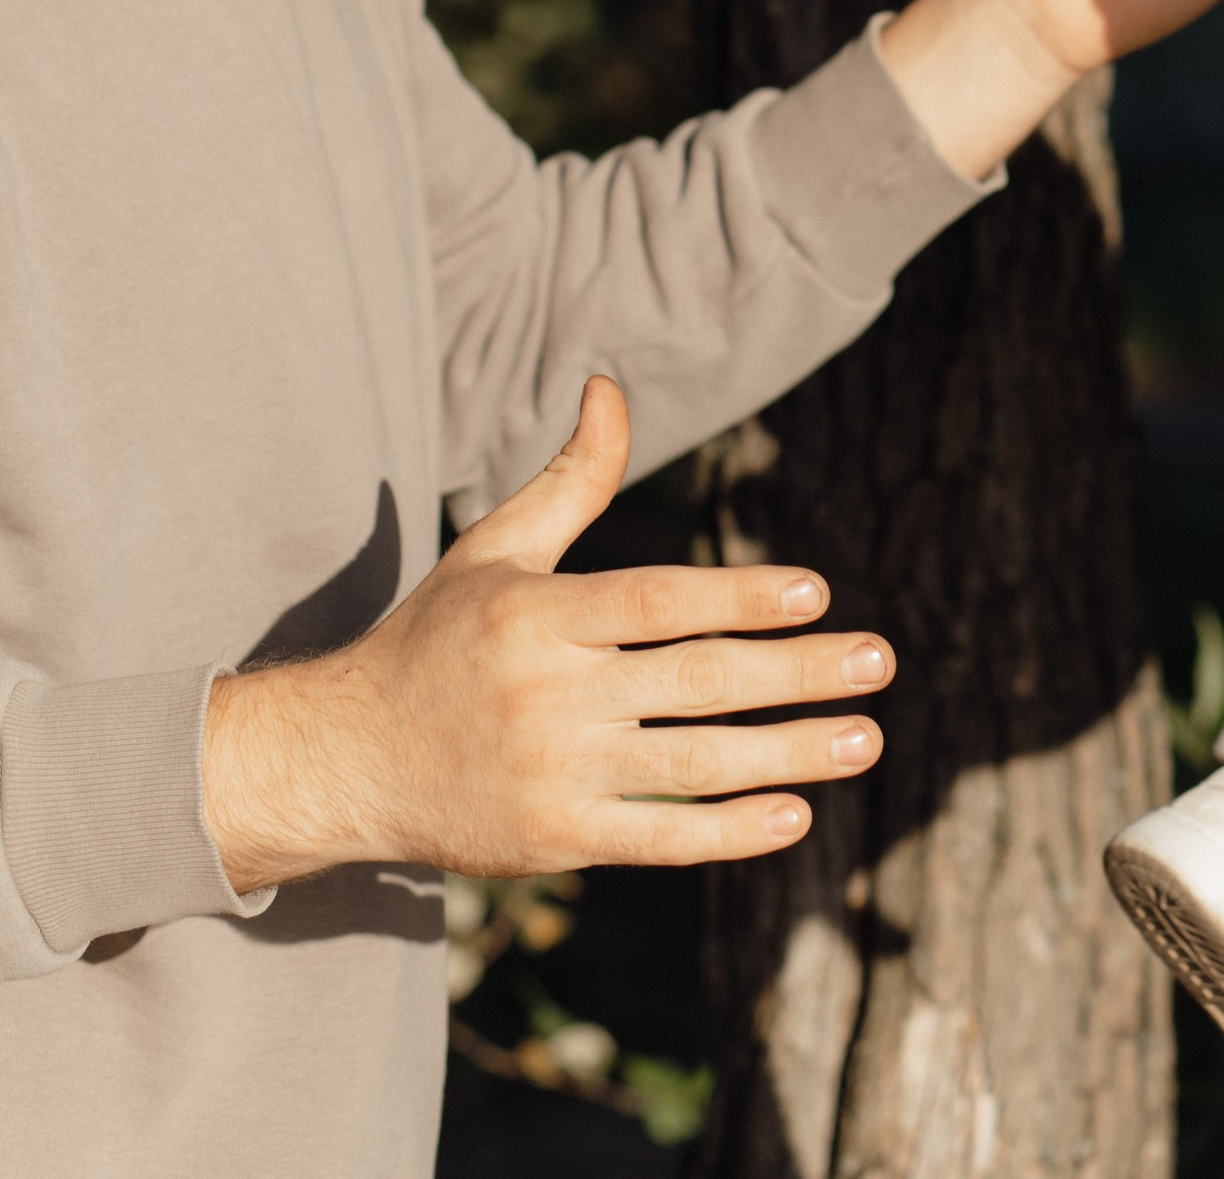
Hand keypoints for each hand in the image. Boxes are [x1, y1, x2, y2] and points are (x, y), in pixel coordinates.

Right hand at [202, 378, 891, 888]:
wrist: (343, 762)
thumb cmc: (434, 640)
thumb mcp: (493, 549)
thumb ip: (569, 478)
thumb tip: (611, 384)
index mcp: (537, 617)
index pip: (657, 603)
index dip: (738, 596)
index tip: (816, 590)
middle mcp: (548, 697)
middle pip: (694, 683)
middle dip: (796, 674)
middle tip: (879, 660)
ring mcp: (552, 775)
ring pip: (692, 766)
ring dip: (789, 755)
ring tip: (864, 738)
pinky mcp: (555, 840)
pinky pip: (658, 837)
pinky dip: (728, 832)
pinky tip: (795, 814)